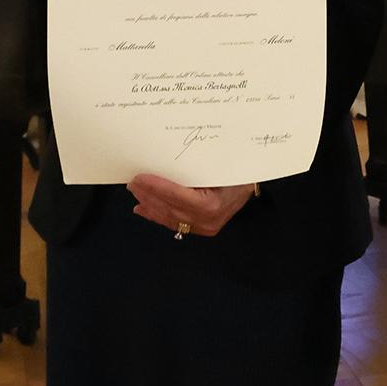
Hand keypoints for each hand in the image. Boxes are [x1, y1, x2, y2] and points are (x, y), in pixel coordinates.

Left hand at [127, 173, 256, 236]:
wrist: (253, 186)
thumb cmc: (241, 174)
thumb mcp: (224, 166)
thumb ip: (199, 166)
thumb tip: (171, 155)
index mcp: (212, 205)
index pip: (178, 196)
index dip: (157, 187)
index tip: (141, 178)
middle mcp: (207, 220)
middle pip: (170, 208)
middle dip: (148, 195)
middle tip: (133, 182)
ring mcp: (204, 227)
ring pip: (169, 217)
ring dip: (150, 204)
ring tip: (136, 192)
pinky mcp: (200, 229)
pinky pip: (173, 223)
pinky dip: (156, 215)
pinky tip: (143, 209)